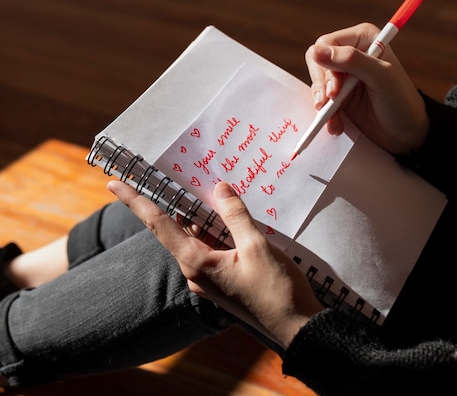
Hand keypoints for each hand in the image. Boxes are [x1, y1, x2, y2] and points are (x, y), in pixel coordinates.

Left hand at [109, 180, 322, 347]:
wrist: (296, 326)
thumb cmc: (276, 289)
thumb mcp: (256, 247)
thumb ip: (235, 216)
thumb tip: (219, 188)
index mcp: (197, 263)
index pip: (159, 225)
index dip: (136, 202)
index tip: (114, 183)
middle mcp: (196, 273)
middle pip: (179, 231)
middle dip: (179, 205)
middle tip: (179, 177)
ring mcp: (209, 281)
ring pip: (198, 241)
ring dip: (203, 219)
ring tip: (214, 194)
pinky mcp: (223, 284)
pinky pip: (212, 252)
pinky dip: (217, 233)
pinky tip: (231, 221)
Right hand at [305, 22, 428, 154]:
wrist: (407, 134)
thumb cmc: (401, 101)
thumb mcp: (381, 77)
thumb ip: (351, 60)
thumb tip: (316, 51)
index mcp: (363, 38)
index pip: (327, 44)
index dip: (325, 65)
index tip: (334, 90)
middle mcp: (351, 53)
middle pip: (316, 61)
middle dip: (321, 86)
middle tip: (329, 104)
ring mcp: (344, 76)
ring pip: (317, 83)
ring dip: (322, 104)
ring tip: (334, 120)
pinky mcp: (339, 96)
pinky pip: (321, 101)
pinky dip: (326, 116)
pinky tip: (337, 125)